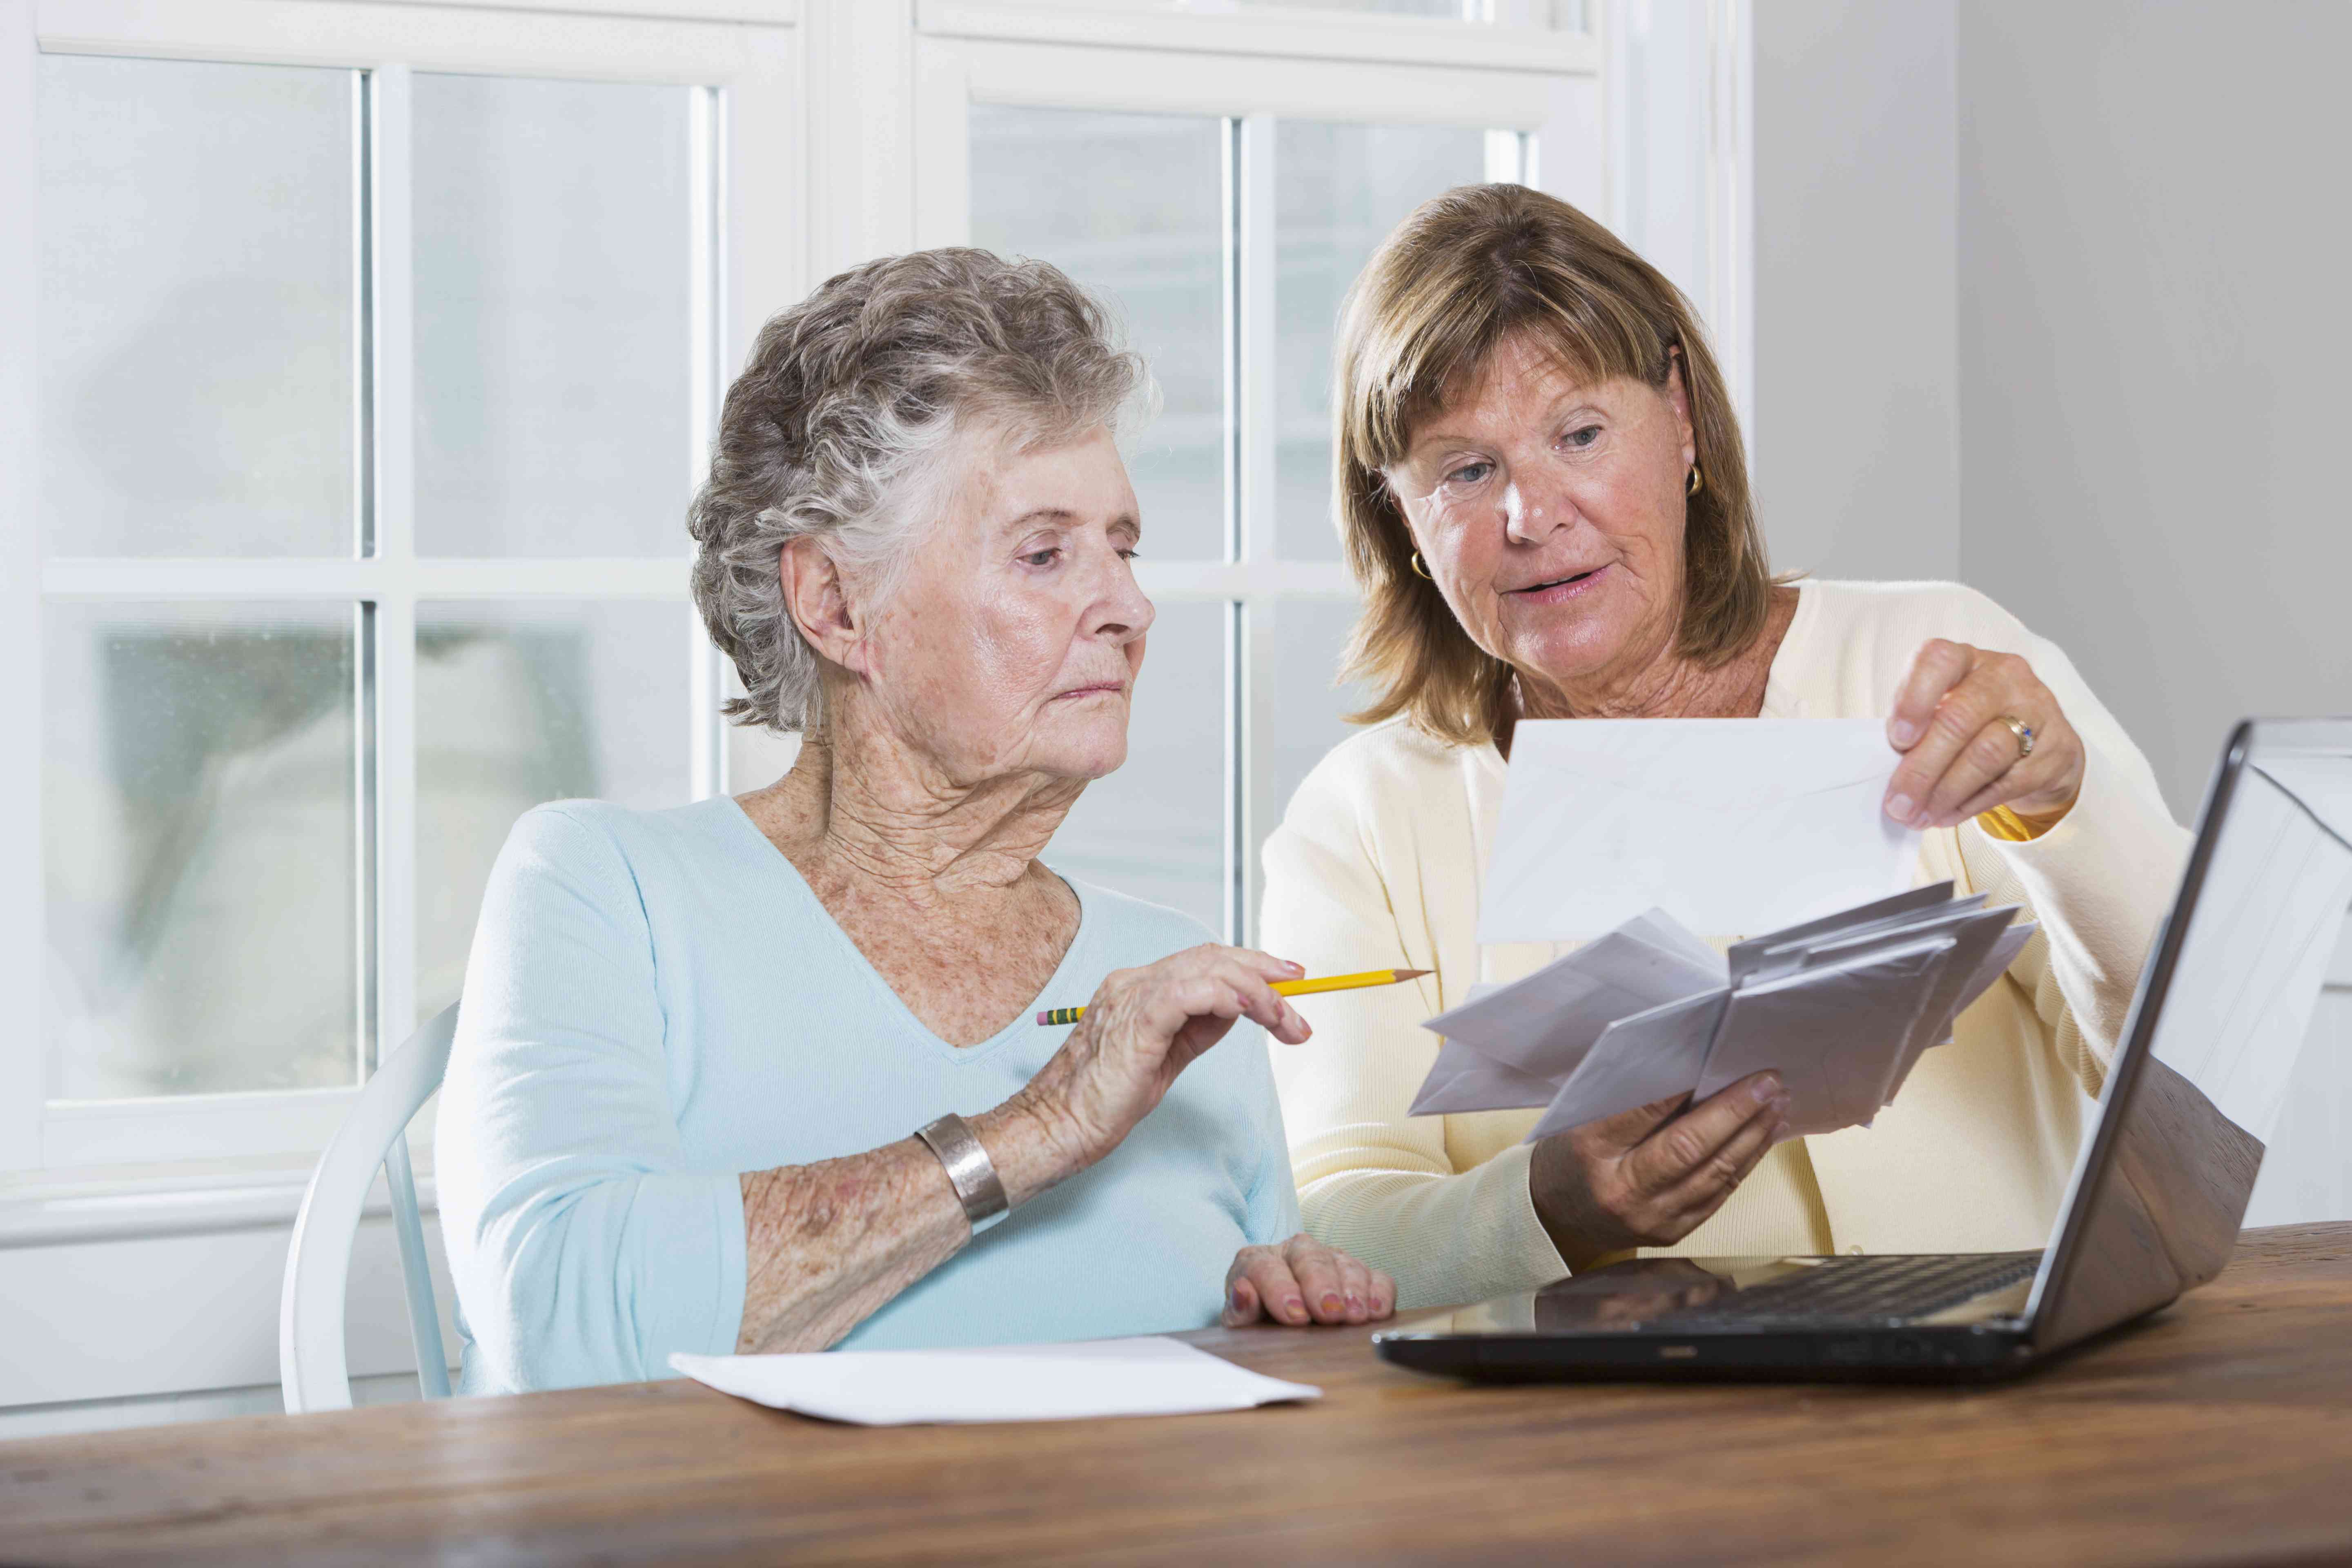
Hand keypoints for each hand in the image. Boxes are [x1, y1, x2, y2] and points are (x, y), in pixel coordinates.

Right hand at [1000, 945, 1312, 1194]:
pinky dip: (1226, 996)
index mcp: (1137, 987)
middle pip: (1214, 957)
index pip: (1205, 960)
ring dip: (1259, 992)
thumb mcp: (1165, 1057)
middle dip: (1267, 975)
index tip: (1289, 982)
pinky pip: (1190, 992)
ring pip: (1210, 969)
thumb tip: (1240, 1009)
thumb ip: (1198, 1028)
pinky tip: (1250, 1012)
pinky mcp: (1134, 1019)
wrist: (1059, 1127)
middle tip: (1301, 1003)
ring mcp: (1131, 996)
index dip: (1252, 964)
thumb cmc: (1106, 1101)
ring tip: (1286, 1021)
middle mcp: (1134, 981)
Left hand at [1222, 1234, 1395, 1326]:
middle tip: (1329, 1313)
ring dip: (1352, 1290)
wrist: (1276, 1325)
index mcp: (1256, 1261)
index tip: (1294, 1316)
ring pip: (1344, 1263)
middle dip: (1321, 1284)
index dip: (1279, 1289)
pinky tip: (1377, 1312)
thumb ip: (1239, 1311)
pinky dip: (1379, 1292)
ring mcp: (1328, 1260)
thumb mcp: (1240, 1324)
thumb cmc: (1257, 1323)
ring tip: (1355, 1316)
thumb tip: (1243, 1292)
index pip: (1264, 1267)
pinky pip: (1375, 1276)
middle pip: (1309, 1256)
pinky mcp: (1356, 1274)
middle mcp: (1293, 1252)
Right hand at [1526, 1073, 1786, 1271]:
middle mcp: (1625, 1193)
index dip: (1686, 1089)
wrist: (1556, 1217)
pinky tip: (1761, 1135)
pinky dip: (1745, 1161)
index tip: (1718, 1061)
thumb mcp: (1584, 1122)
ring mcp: (1653, 1220)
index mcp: (1592, 1154)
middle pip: (1688, 1148)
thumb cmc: (1572, 1158)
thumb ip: (1632, 1104)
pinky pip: (1719, 1193)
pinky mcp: (1675, 1232)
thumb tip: (1693, 1076)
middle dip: (1735, 1112)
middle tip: (1767, 1082)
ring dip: (1752, 1135)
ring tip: (1776, 1103)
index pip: (1644, 1115)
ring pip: (1715, 1174)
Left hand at [1883, 639, 2085, 830]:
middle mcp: (2004, 676)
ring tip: (1919, 816)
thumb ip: (1916, 730)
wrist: (2041, 740)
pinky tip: (1947, 816)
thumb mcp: (1942, 711)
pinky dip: (1971, 804)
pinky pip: (2008, 782)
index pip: (1939, 660)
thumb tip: (1888, 772)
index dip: (1913, 699)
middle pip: (1959, 718)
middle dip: (1922, 768)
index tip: (1896, 739)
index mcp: (1966, 659)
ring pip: (1985, 754)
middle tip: (1898, 803)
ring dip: (1945, 792)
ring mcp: (2036, 709)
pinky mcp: (2054, 749)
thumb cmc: (1974, 723)